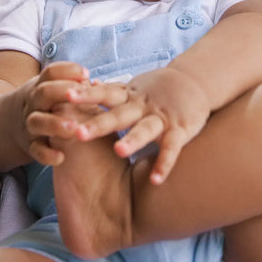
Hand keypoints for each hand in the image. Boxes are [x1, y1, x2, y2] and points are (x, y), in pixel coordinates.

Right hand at [17, 61, 96, 164]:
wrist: (9, 125)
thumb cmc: (46, 105)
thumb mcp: (52, 91)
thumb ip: (73, 87)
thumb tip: (98, 84)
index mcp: (41, 87)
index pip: (51, 73)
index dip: (68, 71)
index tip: (86, 74)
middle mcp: (34, 104)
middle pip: (43, 93)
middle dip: (61, 92)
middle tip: (81, 96)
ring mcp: (30, 125)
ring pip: (37, 121)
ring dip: (55, 124)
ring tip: (75, 129)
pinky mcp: (30, 146)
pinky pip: (36, 151)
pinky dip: (47, 155)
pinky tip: (61, 157)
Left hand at [64, 67, 210, 182]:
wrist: (197, 81)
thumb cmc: (159, 89)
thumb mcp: (135, 87)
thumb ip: (112, 90)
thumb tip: (88, 85)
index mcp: (129, 96)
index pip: (103, 94)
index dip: (85, 95)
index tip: (64, 96)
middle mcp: (143, 106)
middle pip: (118, 114)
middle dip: (99, 123)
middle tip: (78, 133)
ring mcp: (162, 117)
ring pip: (145, 128)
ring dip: (133, 139)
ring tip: (118, 151)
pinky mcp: (181, 129)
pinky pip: (172, 148)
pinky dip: (165, 163)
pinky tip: (156, 180)